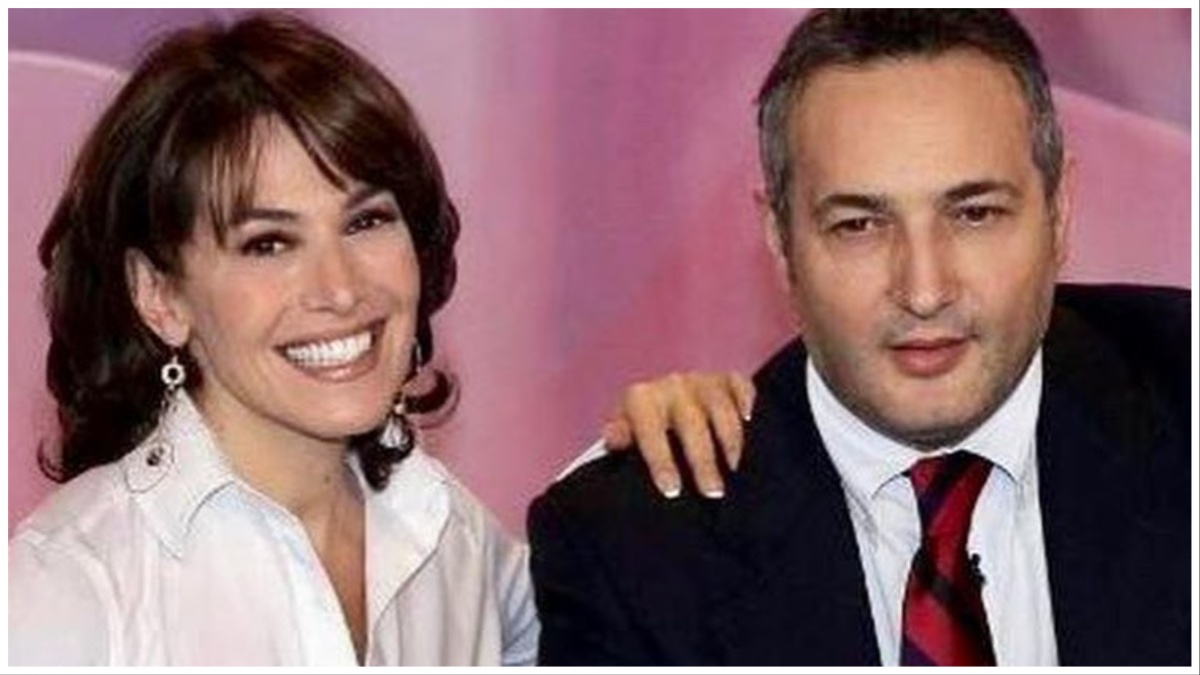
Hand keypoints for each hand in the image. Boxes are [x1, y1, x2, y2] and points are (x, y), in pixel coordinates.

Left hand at [603, 371, 754, 498]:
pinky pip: (740, 386)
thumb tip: (614, 439)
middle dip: (702, 460)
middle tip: (712, 493)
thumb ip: (619, 439)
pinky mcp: (726, 379)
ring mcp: (702, 380)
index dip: (661, 461)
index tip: (672, 491)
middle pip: (691, 423)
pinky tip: (750, 422)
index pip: (651, 431)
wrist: (664, 400)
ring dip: (730, 440)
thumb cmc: (644, 428)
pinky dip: (747, 401)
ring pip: (720, 408)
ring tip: (734, 470)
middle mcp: (672, 385)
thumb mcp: (625, 434)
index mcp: (642, 399)